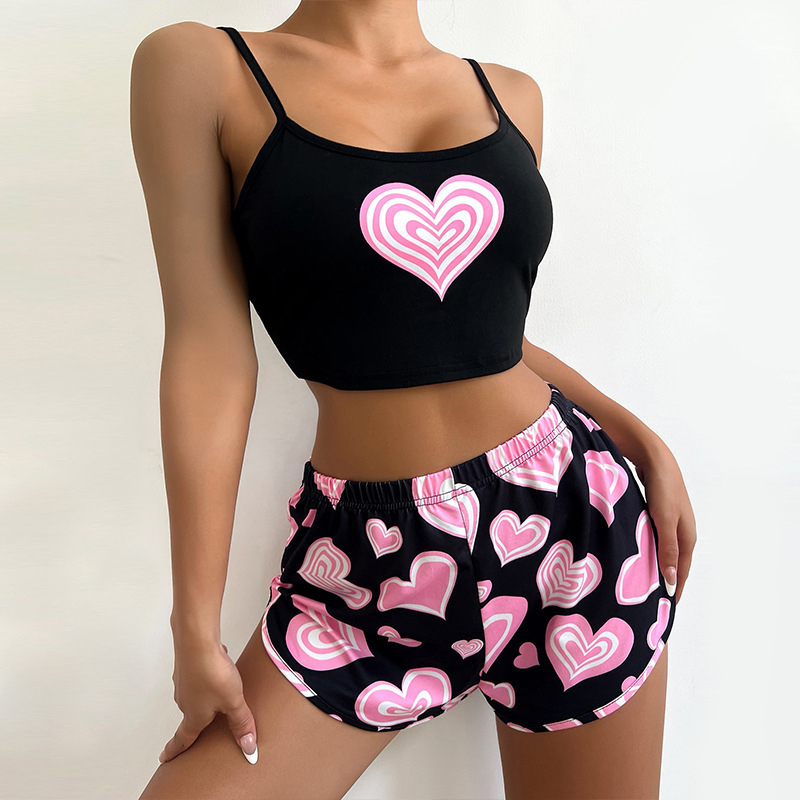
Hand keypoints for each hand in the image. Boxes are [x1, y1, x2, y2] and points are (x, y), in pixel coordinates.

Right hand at [158, 639, 257, 765]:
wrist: (196, 640)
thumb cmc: (212, 672)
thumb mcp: (233, 701)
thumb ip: (241, 723)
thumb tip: (248, 748)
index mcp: (193, 717)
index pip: (183, 740)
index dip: (175, 751)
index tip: (165, 758)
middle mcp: (184, 701)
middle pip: (190, 715)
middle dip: (196, 720)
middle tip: (199, 726)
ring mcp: (183, 682)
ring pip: (194, 694)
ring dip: (205, 694)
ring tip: (218, 692)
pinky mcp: (186, 665)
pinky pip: (198, 674)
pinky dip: (207, 674)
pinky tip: (219, 665)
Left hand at [634, 445, 695, 604]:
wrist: (654, 457)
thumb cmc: (661, 488)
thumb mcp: (664, 521)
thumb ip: (667, 550)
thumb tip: (672, 581)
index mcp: (687, 537)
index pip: (682, 571)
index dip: (674, 589)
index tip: (665, 609)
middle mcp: (682, 531)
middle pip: (674, 563)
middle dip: (665, 581)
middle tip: (651, 602)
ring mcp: (670, 521)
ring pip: (663, 550)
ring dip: (655, 565)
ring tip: (642, 583)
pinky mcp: (658, 513)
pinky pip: (654, 538)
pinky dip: (647, 549)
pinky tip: (636, 554)